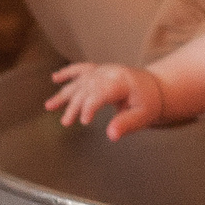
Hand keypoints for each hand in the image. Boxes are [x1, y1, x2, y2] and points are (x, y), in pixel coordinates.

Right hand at [46, 62, 165, 138]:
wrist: (155, 87)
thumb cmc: (149, 102)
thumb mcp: (143, 116)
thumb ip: (127, 124)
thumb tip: (111, 135)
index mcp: (122, 82)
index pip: (101, 92)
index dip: (90, 106)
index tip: (84, 122)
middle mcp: (110, 72)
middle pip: (87, 88)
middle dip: (75, 105)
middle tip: (66, 122)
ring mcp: (103, 70)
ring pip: (80, 81)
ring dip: (64, 93)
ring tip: (49, 106)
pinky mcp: (99, 71)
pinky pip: (81, 69)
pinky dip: (68, 72)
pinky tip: (55, 78)